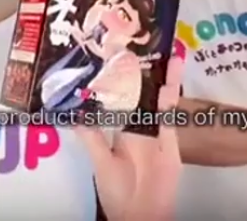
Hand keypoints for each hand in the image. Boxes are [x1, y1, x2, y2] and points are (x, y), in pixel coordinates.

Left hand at [74, 57, 183, 220]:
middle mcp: (137, 127)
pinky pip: (170, 115)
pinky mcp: (169, 141)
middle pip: (141, 93)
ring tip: (166, 51)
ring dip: (162, 76)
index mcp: (118, 130)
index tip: (115, 55)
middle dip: (143, 71)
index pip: (117, 99)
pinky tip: (172, 76)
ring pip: (158, 98)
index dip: (118, 79)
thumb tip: (74, 113)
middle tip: (142, 43)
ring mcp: (155, 132)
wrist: (142, 214)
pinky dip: (171, 97)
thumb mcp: (100, 161)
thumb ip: (91, 137)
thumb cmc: (117, 191)